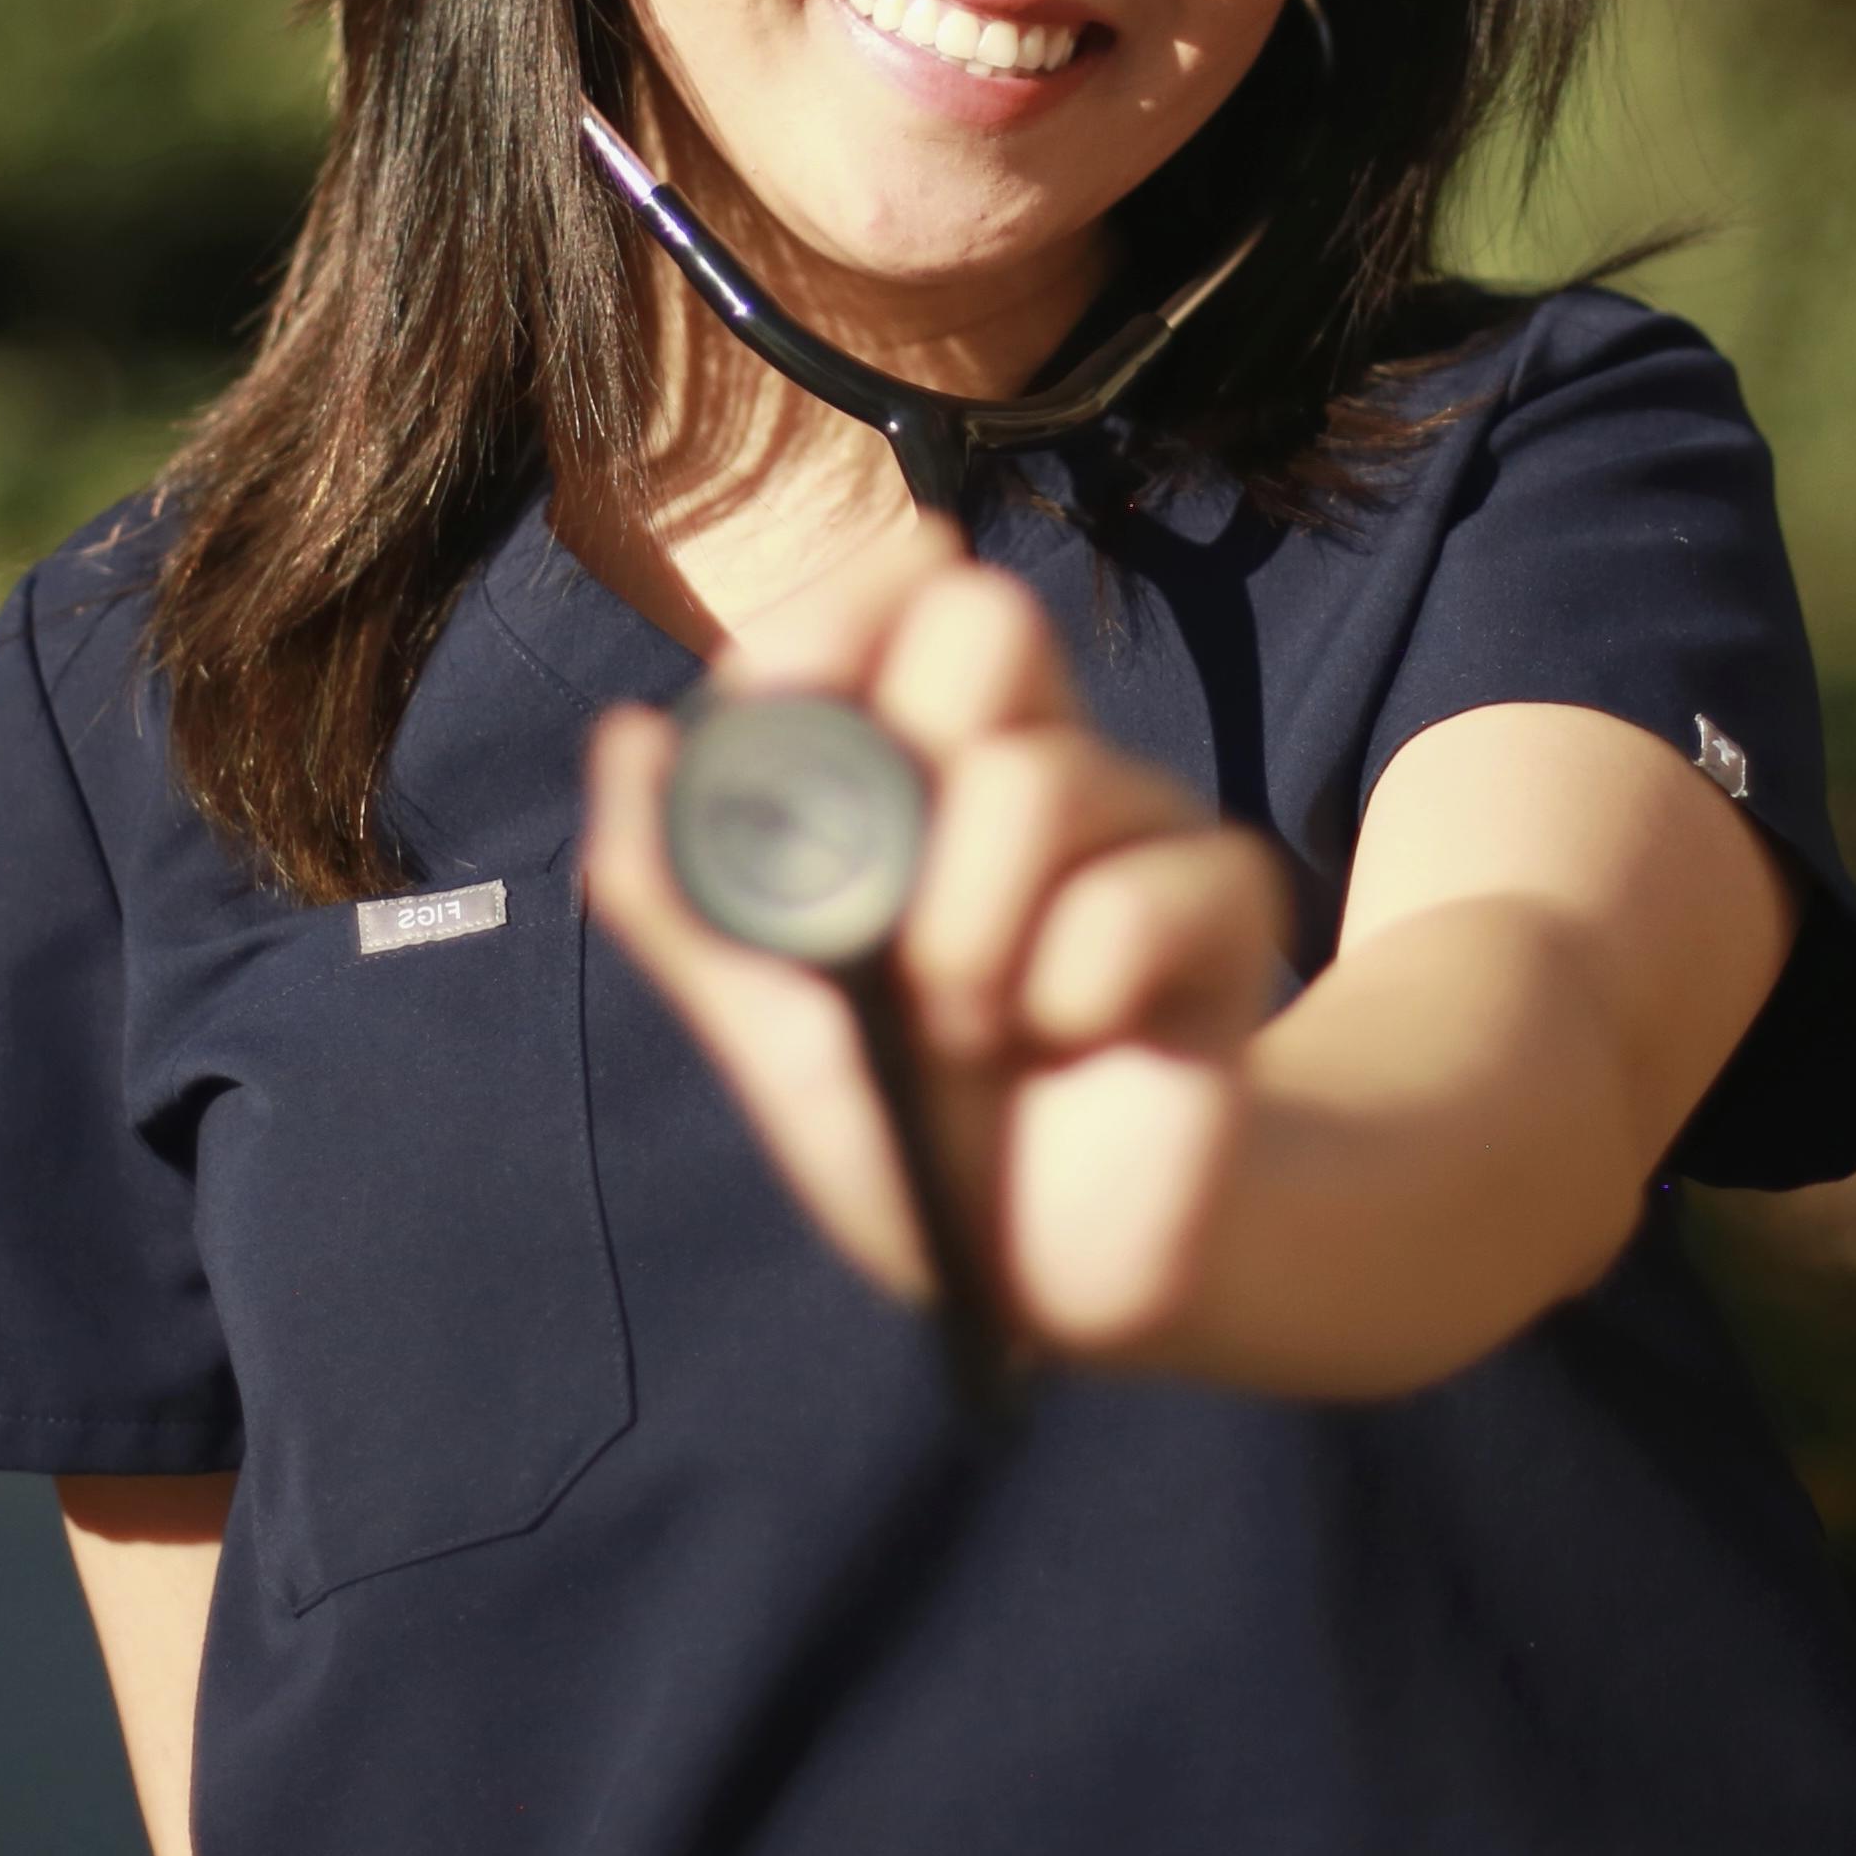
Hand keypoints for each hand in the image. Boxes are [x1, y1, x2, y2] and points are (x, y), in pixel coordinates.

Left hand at [580, 528, 1289, 1358]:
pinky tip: (1066, 1039)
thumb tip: (628, 735)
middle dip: (909, 753)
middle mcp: (1034, 760)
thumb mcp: (763, 1021)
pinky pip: (1135, 902)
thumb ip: (679, 891)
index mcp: (921, 759)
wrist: (1039, 1263)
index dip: (837, 613)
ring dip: (962, 936)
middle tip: (885, 898)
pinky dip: (1065, 994)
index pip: (899, 592)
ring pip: (1043, 781)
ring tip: (959, 1027)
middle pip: (988, 617)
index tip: (784, 700)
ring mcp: (1138, 822)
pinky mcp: (1226, 901)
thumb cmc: (901, 1123)